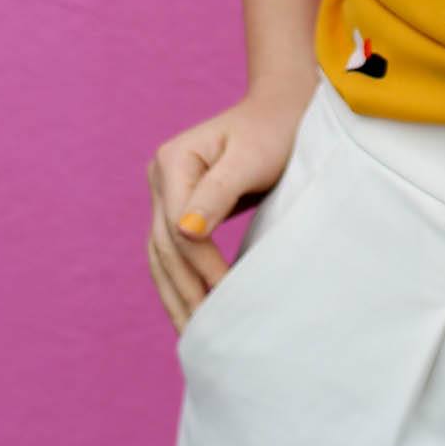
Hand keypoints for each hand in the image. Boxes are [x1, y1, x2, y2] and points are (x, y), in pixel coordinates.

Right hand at [144, 81, 314, 335]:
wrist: (284, 109)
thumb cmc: (276, 131)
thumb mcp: (252, 158)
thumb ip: (218, 193)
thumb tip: (186, 232)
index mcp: (172, 161)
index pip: (178, 228)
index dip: (201, 266)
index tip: (228, 295)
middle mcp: (160, 176)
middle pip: (164, 246)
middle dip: (184, 290)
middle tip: (205, 335)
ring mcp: (165, 192)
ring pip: (160, 255)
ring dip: (176, 295)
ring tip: (194, 336)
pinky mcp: (179, 206)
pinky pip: (173, 252)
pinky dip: (181, 282)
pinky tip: (194, 310)